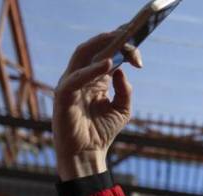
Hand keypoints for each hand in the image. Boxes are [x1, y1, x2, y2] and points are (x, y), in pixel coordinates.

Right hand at [52, 31, 141, 179]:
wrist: (87, 155)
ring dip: (100, 46)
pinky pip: (76, 78)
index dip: (122, 48)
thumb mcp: (122, 109)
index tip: (139, 54)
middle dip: (111, 39)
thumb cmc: (102, 132)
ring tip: (118, 40)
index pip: (106, 53)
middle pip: (93, 48)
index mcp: (94, 78)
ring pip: (81, 56)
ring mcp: (70, 84)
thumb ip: (125, 90)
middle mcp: (80, 77)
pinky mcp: (63, 95)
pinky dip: (92, 70)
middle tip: (128, 34)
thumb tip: (122, 69)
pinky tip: (108, 64)